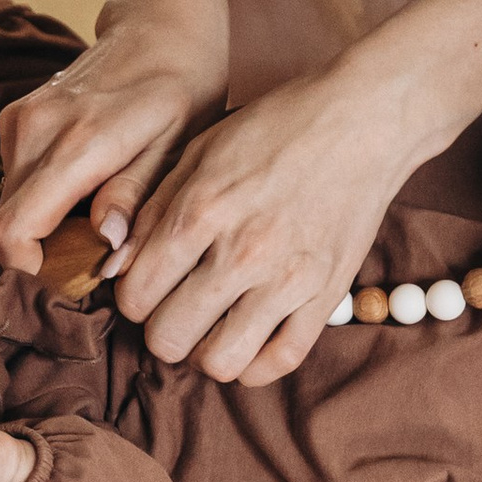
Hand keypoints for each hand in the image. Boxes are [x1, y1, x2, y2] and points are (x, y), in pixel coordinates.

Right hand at [0, 0, 231, 277]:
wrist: (163, 25)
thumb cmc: (182, 88)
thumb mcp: (177, 146)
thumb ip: (135, 196)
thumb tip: (103, 248)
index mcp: (76, 144)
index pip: (11, 231)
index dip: (30, 271)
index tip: (72, 280)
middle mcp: (33, 129)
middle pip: (6, 225)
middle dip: (42, 254)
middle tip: (97, 258)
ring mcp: (19, 120)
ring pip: (8, 205)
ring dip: (44, 226)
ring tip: (99, 221)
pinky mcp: (17, 118)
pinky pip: (16, 181)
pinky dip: (42, 201)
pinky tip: (87, 193)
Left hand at [115, 65, 407, 381]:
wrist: (363, 119)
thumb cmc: (277, 126)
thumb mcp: (201, 149)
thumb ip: (154, 208)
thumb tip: (118, 266)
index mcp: (201, 210)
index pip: (135, 295)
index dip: (132, 298)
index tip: (148, 287)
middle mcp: (241, 252)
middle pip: (169, 338)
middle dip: (163, 329)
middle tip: (176, 308)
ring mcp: (288, 279)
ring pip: (220, 362)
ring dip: (206, 351)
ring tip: (212, 325)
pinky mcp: (327, 295)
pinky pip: (280, 361)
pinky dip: (255, 362)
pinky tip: (248, 336)